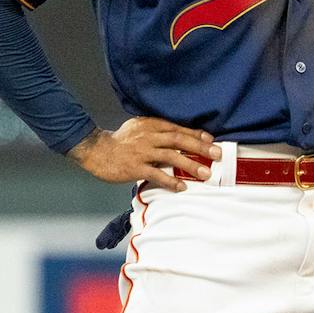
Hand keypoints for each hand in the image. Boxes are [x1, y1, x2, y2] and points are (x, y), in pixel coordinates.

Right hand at [69, 117, 219, 187]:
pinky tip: (182, 187)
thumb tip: (179, 135)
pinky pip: (156, 174)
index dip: (196, 134)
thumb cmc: (120, 141)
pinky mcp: (135, 167)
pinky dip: (170, 181)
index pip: (177, 128)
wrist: (96, 150)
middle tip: (217, 155)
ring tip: (206, 173)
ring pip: (171, 157)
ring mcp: (142, 152)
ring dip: (190, 165)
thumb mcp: (139, 128)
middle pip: (178, 140)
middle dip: (200, 147)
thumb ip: (157, 130)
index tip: (211, 141)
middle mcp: (148, 137)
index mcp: (151, 125)